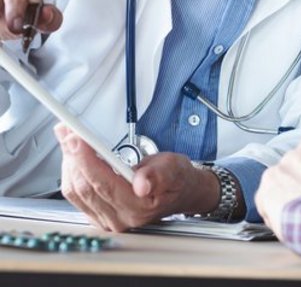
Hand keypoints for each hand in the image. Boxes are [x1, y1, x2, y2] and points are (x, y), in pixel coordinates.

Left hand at [54, 124, 219, 231]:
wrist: (179, 191)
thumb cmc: (175, 177)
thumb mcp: (174, 167)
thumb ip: (158, 174)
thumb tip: (143, 184)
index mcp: (138, 206)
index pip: (103, 183)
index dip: (86, 160)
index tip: (76, 139)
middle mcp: (120, 218)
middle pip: (84, 187)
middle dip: (73, 156)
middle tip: (68, 133)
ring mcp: (107, 219)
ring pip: (76, 192)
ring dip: (69, 163)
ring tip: (68, 140)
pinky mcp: (99, 215)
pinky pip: (76, 196)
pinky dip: (72, 172)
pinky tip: (73, 157)